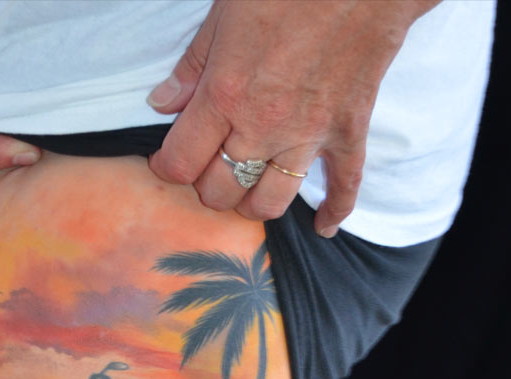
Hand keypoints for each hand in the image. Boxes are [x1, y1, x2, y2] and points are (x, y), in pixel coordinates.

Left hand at [147, 0, 438, 236]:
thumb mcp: (225, 12)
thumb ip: (193, 66)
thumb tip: (161, 103)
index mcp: (226, 94)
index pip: (181, 164)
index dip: (166, 169)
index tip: (166, 163)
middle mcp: (264, 126)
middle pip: (221, 191)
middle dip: (207, 186)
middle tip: (207, 166)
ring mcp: (309, 134)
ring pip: (270, 202)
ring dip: (252, 204)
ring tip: (247, 188)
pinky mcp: (349, 131)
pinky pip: (345, 187)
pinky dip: (334, 211)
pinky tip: (323, 225)